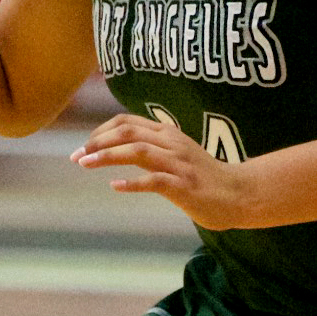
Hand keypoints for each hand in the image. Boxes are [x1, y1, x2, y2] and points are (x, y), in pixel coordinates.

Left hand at [74, 113, 255, 227]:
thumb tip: (121, 146)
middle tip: (76, 156)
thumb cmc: (205, 177)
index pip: (126, 122)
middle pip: (127, 132)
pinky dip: (132, 183)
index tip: (84, 147)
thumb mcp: (177, 153)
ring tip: (85, 164)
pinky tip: (115, 186)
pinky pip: (154, 180)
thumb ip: (154, 146)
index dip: (100, 131)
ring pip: (137, 151)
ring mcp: (178, 164)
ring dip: (107, 156)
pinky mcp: (184, 186)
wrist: (240, 193)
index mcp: (167, 133)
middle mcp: (171, 143)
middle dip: (96, 142)